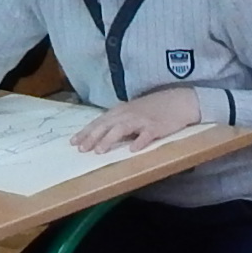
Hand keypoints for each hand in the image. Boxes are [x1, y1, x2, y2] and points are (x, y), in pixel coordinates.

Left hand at [71, 88, 201, 153]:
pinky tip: (133, 150)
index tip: (73, 142)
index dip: (86, 132)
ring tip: (100, 151)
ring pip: (122, 129)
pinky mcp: (156, 127)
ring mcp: (142, 120)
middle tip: (81, 150)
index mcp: (120, 112)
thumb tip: (100, 134)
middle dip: (92, 137)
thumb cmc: (154, 108)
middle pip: (106, 125)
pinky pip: (147, 135)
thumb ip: (118, 122)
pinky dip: (139, 141)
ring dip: (109, 139)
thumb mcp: (132, 112)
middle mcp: (128, 114)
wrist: (178, 100)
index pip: (99, 122)